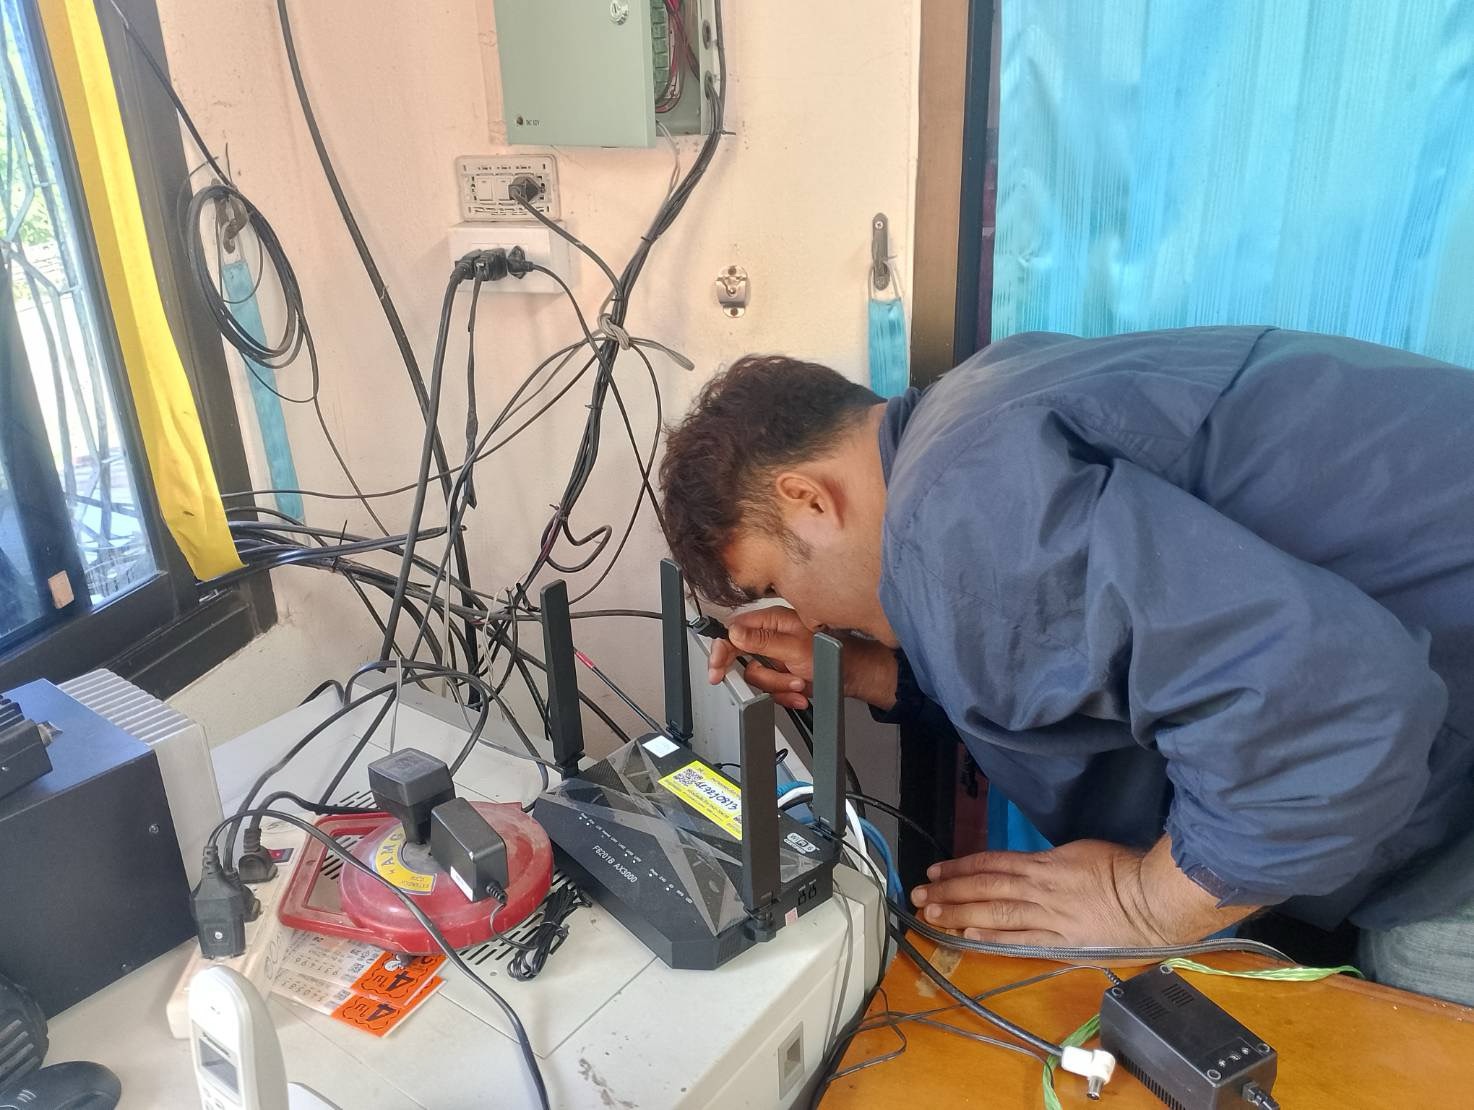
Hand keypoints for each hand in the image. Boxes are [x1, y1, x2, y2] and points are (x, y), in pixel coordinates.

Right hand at [707, 606, 898, 709]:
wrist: (851, 676)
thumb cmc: (831, 654)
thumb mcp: (794, 647)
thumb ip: (762, 640)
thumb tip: (735, 633)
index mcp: (771, 622)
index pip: (734, 632)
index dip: (721, 650)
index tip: (716, 669)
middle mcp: (770, 638)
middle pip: (743, 659)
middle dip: (762, 675)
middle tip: (777, 680)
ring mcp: (775, 658)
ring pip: (757, 678)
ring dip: (779, 686)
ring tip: (799, 682)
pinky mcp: (781, 675)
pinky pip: (770, 690)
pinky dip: (785, 694)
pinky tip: (801, 691)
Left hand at [909, 838, 1252, 947]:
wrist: (1152, 898)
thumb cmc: (1122, 870)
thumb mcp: (1080, 852)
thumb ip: (1050, 862)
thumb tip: (1028, 867)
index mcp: (1045, 863)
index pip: (993, 862)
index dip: (962, 866)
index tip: (937, 870)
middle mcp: (1040, 887)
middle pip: (986, 886)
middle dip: (950, 891)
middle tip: (919, 895)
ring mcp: (1049, 915)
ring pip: (996, 912)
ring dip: (961, 913)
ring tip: (932, 914)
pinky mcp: (1061, 940)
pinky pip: (1020, 939)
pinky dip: (993, 937)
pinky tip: (968, 937)